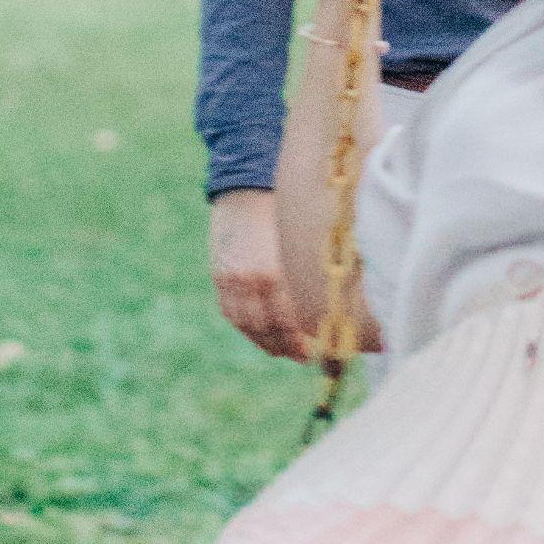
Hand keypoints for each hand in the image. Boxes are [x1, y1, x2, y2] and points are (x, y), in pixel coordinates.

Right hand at [209, 189, 300, 356]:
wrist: (246, 188)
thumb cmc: (285, 213)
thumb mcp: (300, 245)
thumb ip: (304, 277)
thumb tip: (323, 308)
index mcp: (278, 274)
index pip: (289, 323)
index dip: (301, 341)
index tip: (316, 349)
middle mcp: (253, 281)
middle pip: (268, 329)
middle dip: (286, 347)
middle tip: (302, 355)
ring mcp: (232, 281)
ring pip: (247, 326)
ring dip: (265, 343)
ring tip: (281, 350)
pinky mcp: (220, 276)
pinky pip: (231, 312)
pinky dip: (245, 327)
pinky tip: (259, 332)